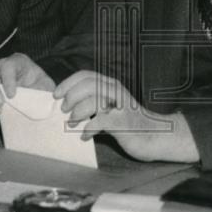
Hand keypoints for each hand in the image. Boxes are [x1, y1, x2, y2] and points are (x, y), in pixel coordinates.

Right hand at [0, 53, 54, 123]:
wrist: (34, 100)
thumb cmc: (41, 90)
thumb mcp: (46, 87)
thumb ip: (44, 89)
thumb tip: (48, 97)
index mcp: (18, 62)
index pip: (8, 65)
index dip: (8, 80)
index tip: (13, 96)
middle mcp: (0, 67)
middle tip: (1, 106)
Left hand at [54, 71, 199, 162]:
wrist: (154, 136)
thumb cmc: (129, 123)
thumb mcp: (112, 107)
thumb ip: (95, 103)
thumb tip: (68, 105)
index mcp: (111, 85)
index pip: (86, 75)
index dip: (68, 83)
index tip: (56, 94)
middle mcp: (116, 91)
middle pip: (87, 85)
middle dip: (71, 96)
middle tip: (64, 110)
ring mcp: (121, 106)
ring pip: (93, 100)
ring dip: (77, 112)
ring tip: (72, 123)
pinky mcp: (123, 122)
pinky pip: (100, 121)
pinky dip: (88, 129)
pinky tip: (85, 136)